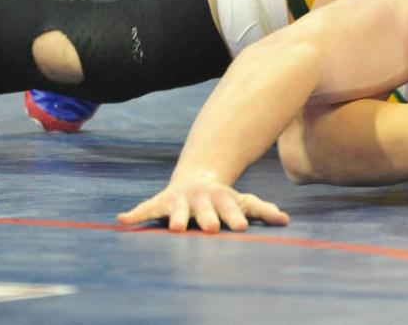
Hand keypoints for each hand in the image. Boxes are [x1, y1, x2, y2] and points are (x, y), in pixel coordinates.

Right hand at [117, 176, 289, 232]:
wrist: (196, 178)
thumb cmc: (223, 198)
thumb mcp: (243, 201)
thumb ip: (261, 210)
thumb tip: (285, 220)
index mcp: (221, 198)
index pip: (230, 208)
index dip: (234, 216)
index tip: (240, 227)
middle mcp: (200, 198)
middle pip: (205, 209)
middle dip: (207, 218)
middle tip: (211, 228)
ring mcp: (180, 200)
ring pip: (178, 210)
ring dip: (177, 218)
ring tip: (176, 228)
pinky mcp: (161, 203)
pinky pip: (146, 209)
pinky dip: (134, 214)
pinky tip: (122, 220)